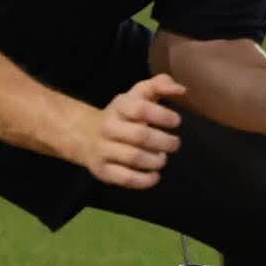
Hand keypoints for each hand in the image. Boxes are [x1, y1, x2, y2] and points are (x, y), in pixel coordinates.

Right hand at [79, 73, 183, 188]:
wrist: (85, 135)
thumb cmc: (122, 116)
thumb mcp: (137, 96)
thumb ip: (159, 86)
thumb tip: (181, 89)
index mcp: (119, 107)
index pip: (141, 109)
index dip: (162, 115)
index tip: (176, 121)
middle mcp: (108, 127)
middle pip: (140, 135)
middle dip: (164, 142)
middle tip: (174, 144)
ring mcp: (103, 150)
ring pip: (134, 158)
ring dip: (155, 161)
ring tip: (162, 158)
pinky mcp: (102, 171)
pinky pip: (126, 178)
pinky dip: (145, 180)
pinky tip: (154, 175)